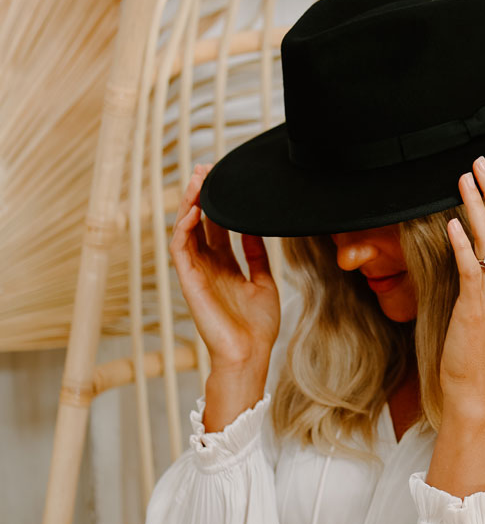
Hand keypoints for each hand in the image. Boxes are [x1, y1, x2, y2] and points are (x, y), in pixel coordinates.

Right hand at [168, 164, 280, 370]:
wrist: (250, 354)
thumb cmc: (257, 327)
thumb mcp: (264, 282)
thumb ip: (257, 255)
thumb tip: (255, 228)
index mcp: (225, 266)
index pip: (216, 227)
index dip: (218, 203)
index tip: (224, 180)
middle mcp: (207, 266)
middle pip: (198, 223)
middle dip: (200, 195)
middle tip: (206, 169)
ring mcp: (196, 273)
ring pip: (185, 230)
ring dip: (189, 204)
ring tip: (197, 180)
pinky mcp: (189, 281)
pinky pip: (180, 249)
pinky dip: (184, 228)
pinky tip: (194, 209)